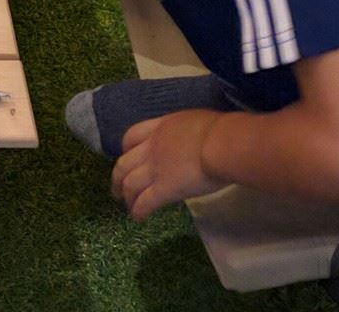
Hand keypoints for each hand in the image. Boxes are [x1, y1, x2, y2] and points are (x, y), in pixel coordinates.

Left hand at [111, 109, 225, 219]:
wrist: (221, 143)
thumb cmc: (218, 130)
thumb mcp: (194, 121)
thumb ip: (184, 132)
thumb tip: (190, 140)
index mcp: (160, 127)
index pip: (132, 136)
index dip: (125, 149)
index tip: (125, 158)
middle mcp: (151, 147)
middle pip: (124, 163)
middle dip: (117, 178)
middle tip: (117, 189)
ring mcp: (155, 169)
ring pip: (130, 184)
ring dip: (126, 197)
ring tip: (127, 207)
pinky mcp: (164, 189)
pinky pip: (145, 202)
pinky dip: (138, 211)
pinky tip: (138, 218)